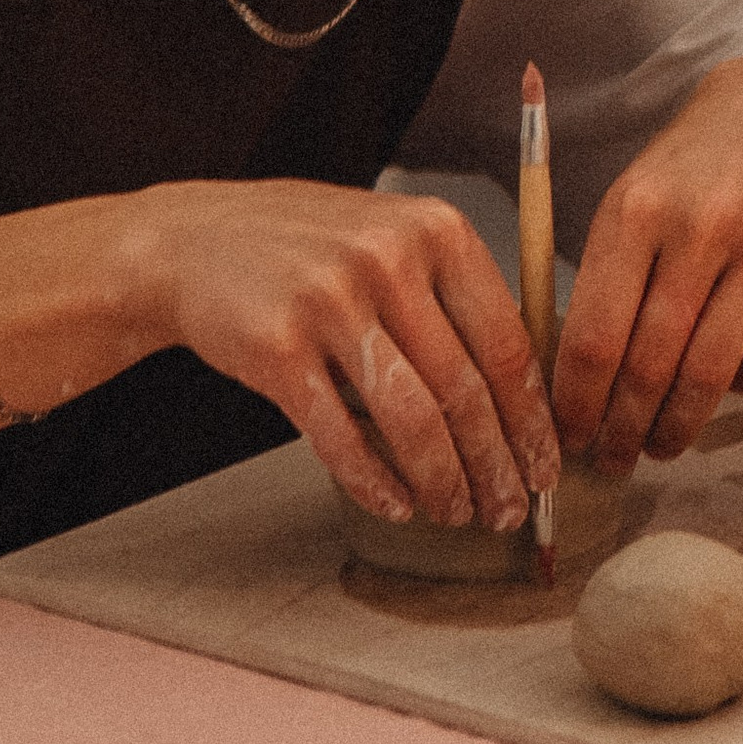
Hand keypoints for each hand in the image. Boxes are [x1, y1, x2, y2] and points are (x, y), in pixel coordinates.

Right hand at [138, 179, 559, 532]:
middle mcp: (388, 257)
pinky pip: (342, 436)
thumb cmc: (310, 248)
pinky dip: (375, 483)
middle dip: (496, 464)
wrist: (196, 240)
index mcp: (435, 229)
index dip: (532, 418)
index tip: (546, 464)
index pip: (507, 342)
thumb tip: (524, 396)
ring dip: (443, 481)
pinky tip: (395, 506)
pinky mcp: (277, 348)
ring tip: (455, 513)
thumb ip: (454, 298)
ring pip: (412, 419)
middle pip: (465, 388)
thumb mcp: (394, 240)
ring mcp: (329, 301)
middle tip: (508, 509)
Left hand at [550, 57, 742, 475]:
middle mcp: (704, 222)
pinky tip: (728, 381)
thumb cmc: (694, 171)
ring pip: (715, 373)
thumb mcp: (632, 201)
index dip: (578, 404)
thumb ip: (603, 285)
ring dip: (681, 426)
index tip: (570, 437)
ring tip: (663, 443)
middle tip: (615, 458)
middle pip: (652, 364)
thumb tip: (575, 396)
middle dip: (626, 428)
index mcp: (636, 208)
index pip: (594, 336)